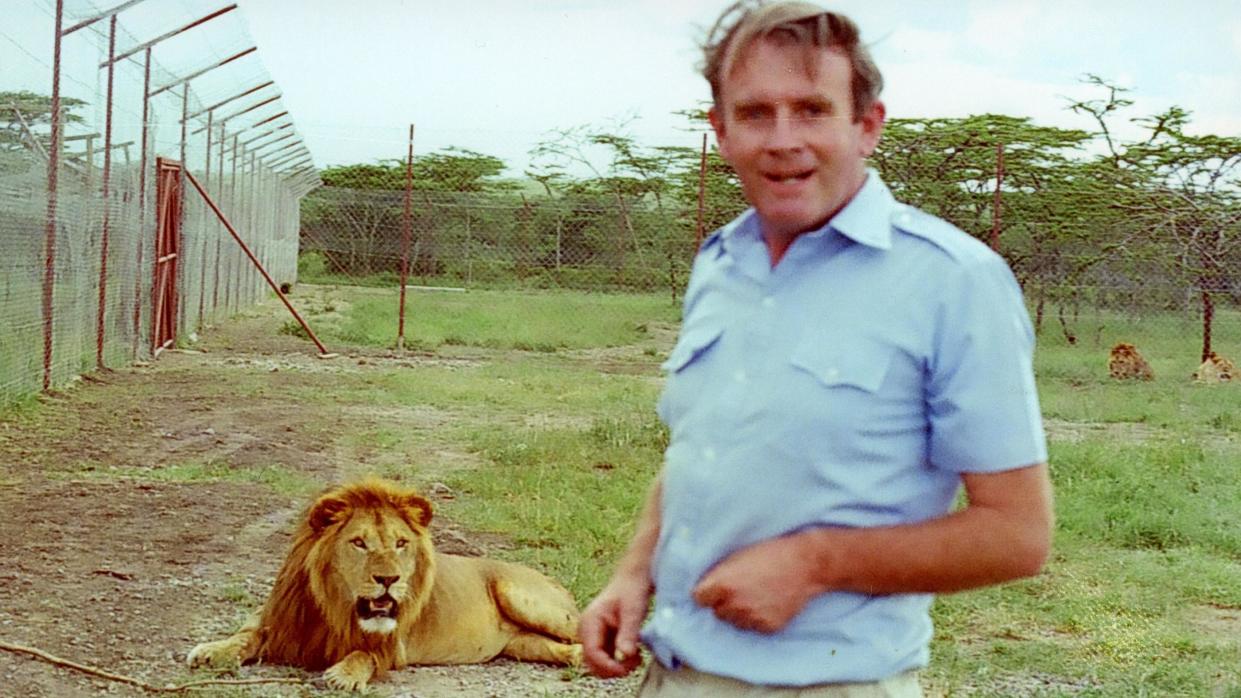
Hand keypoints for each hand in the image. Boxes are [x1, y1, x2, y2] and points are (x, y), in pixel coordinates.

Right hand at [579, 571, 651, 677]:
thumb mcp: (633, 611)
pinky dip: (619, 662)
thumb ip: (628, 633)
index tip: (627, 669)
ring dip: (617, 667)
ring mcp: (593, 637)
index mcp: (590, 622)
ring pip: (599, 664)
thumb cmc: (632, 591)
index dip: (607, 666)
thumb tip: (625, 655)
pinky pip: (606, 659)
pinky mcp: (601, 640)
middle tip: (634, 663)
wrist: (633, 580)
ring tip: (637, 657)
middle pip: (592, 663)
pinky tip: (634, 655)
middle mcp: (587, 631)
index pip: (592, 653)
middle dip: (612, 669)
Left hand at [692, 533, 824, 633]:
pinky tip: (768, 603)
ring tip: (757, 595)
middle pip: (717, 611)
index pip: (699, 598)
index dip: (705, 592)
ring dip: (740, 612)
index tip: (712, 589)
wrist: (804, 564)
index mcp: (723, 584)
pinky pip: (754, 626)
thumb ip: (718, 574)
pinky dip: (758, 618)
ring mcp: (752, 618)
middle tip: (741, 589)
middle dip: (724, 602)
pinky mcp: (768, 627)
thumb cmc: (770, 553)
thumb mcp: (737, 556)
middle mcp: (735, 604)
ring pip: (735, 621)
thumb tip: (702, 588)